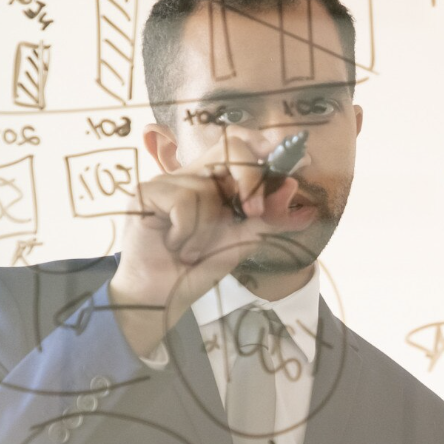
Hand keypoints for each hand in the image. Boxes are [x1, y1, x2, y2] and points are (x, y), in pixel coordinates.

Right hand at [110, 132, 299, 354]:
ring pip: (206, 188)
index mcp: (214, 182)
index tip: (297, 159)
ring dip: (207, 230)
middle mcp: (191, 175)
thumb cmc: (197, 268)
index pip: (241, 147)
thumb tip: (299, 196)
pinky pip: (183, 200)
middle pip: (229, 149)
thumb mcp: (241, 241)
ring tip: (191, 250)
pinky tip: (173, 245)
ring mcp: (166, 181)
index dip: (264, 146)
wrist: (162, 297)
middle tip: (253, 212)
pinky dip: (187, 231)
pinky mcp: (144, 192)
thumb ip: (268, 219)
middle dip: (250, 179)